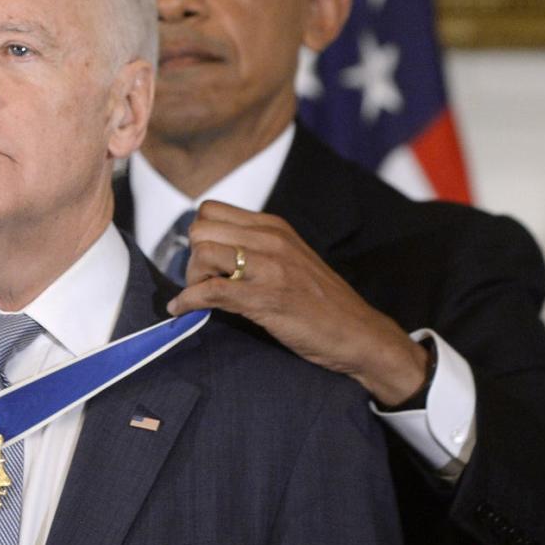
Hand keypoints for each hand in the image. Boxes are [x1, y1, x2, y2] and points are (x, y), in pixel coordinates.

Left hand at [165, 200, 429, 404]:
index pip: (211, 210)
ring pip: (202, 254)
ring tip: (202, 296)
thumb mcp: (289, 258)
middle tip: (202, 281)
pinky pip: (210, 291)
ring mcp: (269, 268)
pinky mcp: (266, 298)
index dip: (199, 235)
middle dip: (191, 257)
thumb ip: (255, 248)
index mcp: (273, 226)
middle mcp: (270, 239)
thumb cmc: (321, 301)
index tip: (205, 260)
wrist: (360, 334)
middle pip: (200, 229)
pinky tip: (184, 311)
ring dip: (192, 279)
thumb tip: (208, 252)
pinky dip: (188, 302)